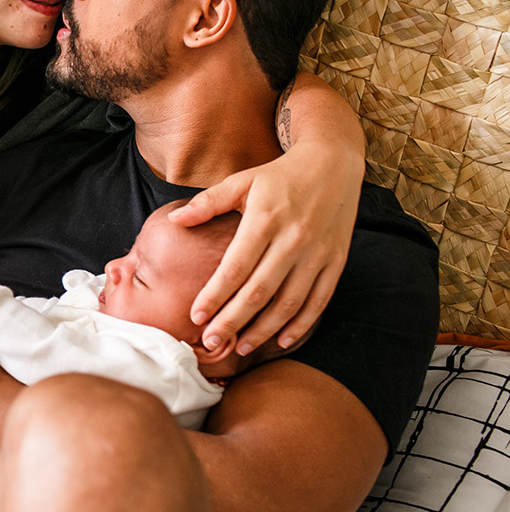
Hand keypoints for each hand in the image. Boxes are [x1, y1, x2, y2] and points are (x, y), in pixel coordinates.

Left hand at [168, 141, 360, 354]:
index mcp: (265, 220)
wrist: (333, 163)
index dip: (215, 295)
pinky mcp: (336, 261)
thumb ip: (208, 203)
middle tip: (211, 344)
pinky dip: (301, 324)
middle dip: (233, 321)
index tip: (196, 317)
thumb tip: (174, 219)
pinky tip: (281, 340)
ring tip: (240, 348)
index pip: (235, 267)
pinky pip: (319, 300)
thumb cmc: (279, 176)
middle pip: (259, 291)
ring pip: (289, 302)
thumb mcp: (242, 181)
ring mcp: (317, 253)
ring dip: (264, 329)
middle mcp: (293, 239)